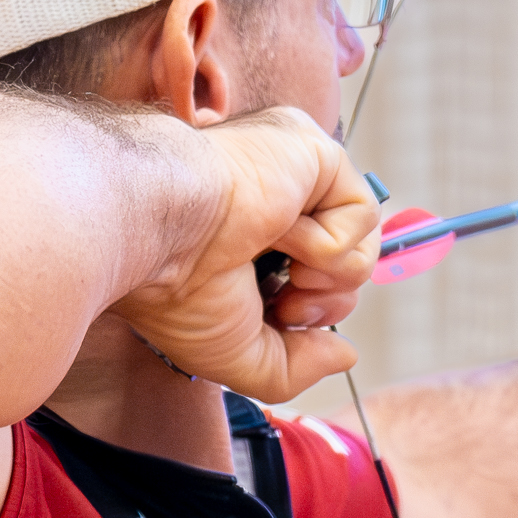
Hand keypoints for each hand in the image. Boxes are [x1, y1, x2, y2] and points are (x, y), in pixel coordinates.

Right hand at [113, 107, 379, 400]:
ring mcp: (293, 171)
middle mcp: (274, 199)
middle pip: (346, 264)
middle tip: (285, 303)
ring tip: (285, 267)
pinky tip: (281, 231)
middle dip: (326, 302)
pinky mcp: (313, 150)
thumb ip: (295, 367)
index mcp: (248, 237)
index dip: (308, 312)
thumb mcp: (235, 354)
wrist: (155, 231)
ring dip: (328, 275)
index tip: (278, 319)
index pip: (312, 280)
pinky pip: (362, 214)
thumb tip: (345, 353)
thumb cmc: (175, 287)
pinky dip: (327, 243)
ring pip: (362, 243)